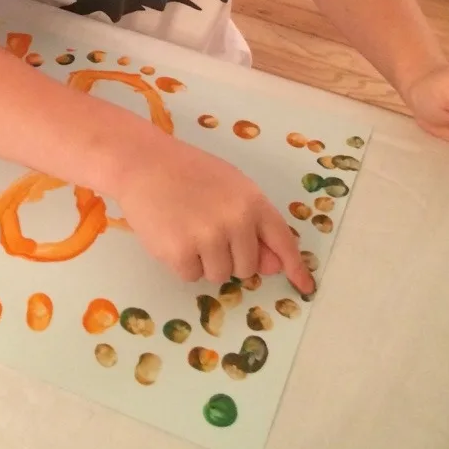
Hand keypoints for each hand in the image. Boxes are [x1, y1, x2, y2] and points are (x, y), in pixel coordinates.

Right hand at [113, 137, 314, 294]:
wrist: (143, 162)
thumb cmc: (188, 173)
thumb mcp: (229, 189)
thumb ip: (253, 225)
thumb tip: (274, 266)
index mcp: (252, 201)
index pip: (282, 240)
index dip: (295, 266)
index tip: (306, 286)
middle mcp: (236, 220)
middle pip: (247, 267)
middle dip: (229, 258)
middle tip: (206, 229)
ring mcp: (208, 237)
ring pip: (219, 276)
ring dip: (204, 262)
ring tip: (186, 228)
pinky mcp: (180, 252)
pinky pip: (191, 276)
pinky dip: (181, 263)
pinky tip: (171, 235)